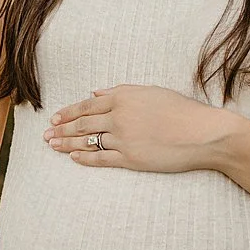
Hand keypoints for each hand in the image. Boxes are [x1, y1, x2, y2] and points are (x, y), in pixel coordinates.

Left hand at [43, 84, 235, 174]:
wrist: (204, 133)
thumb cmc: (182, 110)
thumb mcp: (151, 92)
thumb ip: (121, 91)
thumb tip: (96, 91)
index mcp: (123, 97)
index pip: (88, 104)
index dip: (69, 112)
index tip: (55, 117)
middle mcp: (119, 116)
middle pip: (83, 123)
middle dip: (61, 128)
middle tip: (45, 134)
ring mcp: (124, 138)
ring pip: (88, 141)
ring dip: (67, 144)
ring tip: (52, 145)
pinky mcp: (131, 158)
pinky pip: (102, 158)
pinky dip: (85, 159)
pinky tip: (74, 158)